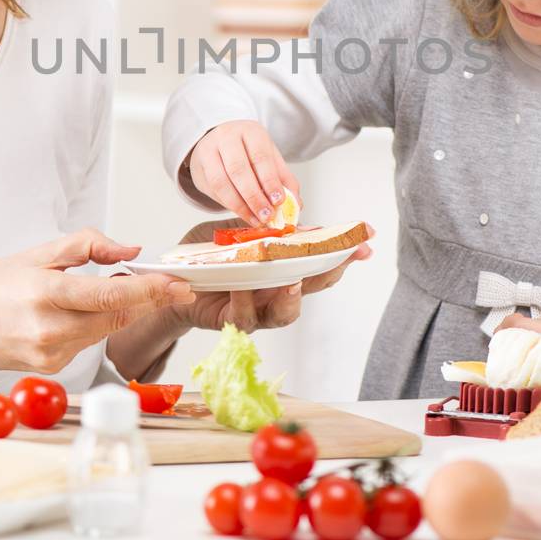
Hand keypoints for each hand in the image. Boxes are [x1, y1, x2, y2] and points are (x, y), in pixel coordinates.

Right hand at [0, 228, 193, 379]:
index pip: (111, 295)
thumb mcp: (39, 252)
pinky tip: (91, 311)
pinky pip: (90, 342)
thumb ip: (88, 246)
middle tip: (176, 285)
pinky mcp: (54, 367)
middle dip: (150, 300)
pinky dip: (99, 324)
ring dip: (126, 310)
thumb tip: (130, 251)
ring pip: (107, 330)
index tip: (178, 284)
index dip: (151, 291)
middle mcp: (50, 330)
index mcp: (46, 295)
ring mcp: (52, 354)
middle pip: (117, 316)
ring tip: (134, 289)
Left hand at [167, 218, 373, 332]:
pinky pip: (244, 315)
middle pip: (313, 288)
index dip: (344, 252)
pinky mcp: (232, 320)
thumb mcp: (236, 231)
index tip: (366, 239)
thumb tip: (295, 219)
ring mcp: (257, 308)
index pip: (320, 261)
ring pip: (284, 313)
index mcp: (283, 267)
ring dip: (291, 299)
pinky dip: (244, 300)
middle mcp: (276, 291)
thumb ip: (264, 229)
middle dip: (331, 274)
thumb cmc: (210, 255)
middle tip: (340, 260)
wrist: (174, 278)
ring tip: (292, 282)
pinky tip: (241, 285)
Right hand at [186, 121, 300, 226]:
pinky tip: (243, 213)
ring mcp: (209, 150)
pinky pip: (213, 189)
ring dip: (240, 205)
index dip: (269, 181)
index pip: (260, 156)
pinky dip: (229, 205)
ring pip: (221, 182)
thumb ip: (284, 180)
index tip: (278, 201)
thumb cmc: (248, 151)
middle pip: (238, 169)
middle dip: (254, 197)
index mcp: (251, 131)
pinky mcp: (199, 166)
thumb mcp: (270, 159)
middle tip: (267, 215)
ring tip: (256, 219)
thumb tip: (296, 204)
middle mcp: (227, 136)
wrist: (220, 144)